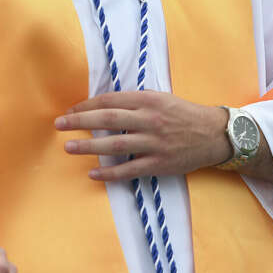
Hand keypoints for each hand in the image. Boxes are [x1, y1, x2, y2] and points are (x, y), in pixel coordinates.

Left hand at [54, 90, 229, 181]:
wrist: (213, 135)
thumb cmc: (182, 114)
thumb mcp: (160, 98)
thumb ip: (134, 102)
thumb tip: (102, 105)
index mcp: (149, 100)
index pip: (110, 101)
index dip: (87, 105)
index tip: (70, 110)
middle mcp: (150, 120)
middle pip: (108, 119)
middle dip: (80, 121)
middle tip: (59, 124)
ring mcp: (154, 143)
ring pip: (115, 144)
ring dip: (89, 146)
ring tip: (69, 147)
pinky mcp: (160, 163)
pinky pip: (130, 169)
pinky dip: (110, 173)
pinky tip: (93, 174)